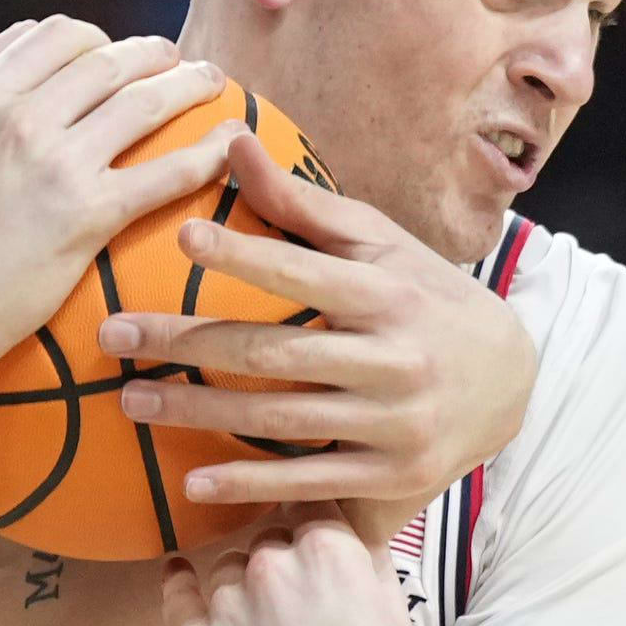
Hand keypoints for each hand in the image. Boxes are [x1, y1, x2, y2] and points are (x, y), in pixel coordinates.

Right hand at [0, 20, 234, 417]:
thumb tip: (8, 42)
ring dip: (189, 86)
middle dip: (152, 54)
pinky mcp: (90, 215)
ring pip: (145, 102)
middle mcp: (22, 119)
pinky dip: (205, 154)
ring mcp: (60, 165)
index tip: (110, 54)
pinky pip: (164, 172)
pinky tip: (228, 147)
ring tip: (213, 86)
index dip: (95, 38)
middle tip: (175, 62)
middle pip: (110, 60)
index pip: (57, 36)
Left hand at [98, 130, 534, 524]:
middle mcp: (396, 359)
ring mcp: (396, 423)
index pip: (305, 272)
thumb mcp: (379, 245)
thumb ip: (302, 204)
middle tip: (113, 333)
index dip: (246, 255)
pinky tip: (191, 483)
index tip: (183, 236)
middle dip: (187, 344)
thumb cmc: (423, 297)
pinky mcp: (394, 476)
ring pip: (282, 421)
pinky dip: (250, 485)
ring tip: (129, 400)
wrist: (511, 381)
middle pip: (274, 354)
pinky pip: (310, 481)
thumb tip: (232, 141)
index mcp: (388, 294)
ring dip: (198, 413)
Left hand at [159, 517, 439, 625]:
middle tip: (299, 603)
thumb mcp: (395, 613)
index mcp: (332, 551)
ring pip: (227, 570)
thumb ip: (363, 561)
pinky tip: (178, 574)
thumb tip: (344, 532)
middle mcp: (275, 566)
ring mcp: (230, 604)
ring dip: (242, 586)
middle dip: (282, 562)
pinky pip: (177, 597)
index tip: (311, 535)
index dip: (312, 523)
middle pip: (269, 540)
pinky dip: (178, 585)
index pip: (310, 505)